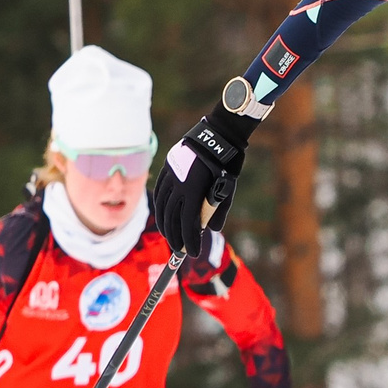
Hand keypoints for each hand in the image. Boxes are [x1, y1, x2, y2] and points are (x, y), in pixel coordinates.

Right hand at [155, 102, 254, 262]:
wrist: (217, 135)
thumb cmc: (226, 164)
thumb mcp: (228, 189)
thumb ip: (218, 211)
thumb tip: (210, 229)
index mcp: (194, 191)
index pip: (188, 223)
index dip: (189, 240)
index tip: (193, 252)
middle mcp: (178, 184)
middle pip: (171, 218)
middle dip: (175, 236)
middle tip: (180, 249)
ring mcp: (170, 176)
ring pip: (162, 207)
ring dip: (165, 225)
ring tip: (170, 237)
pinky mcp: (167, 169)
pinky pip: (159, 193)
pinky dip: (160, 207)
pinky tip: (163, 217)